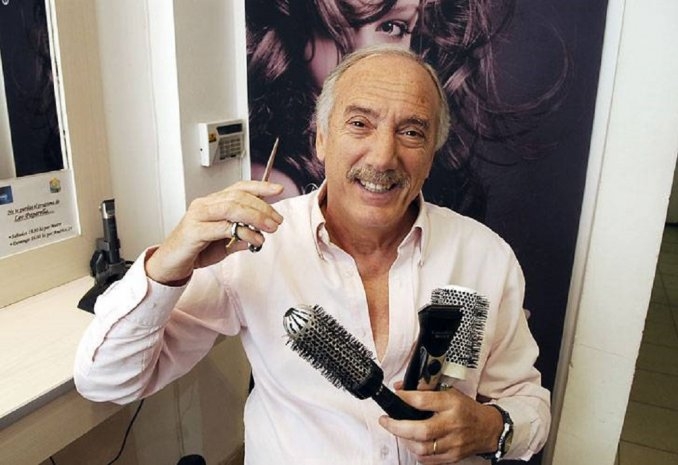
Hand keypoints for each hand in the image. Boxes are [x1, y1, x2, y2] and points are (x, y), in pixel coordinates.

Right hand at [145, 180, 283, 283]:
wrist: (170, 264)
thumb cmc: (195, 250)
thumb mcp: (225, 243)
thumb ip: (241, 236)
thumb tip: (259, 234)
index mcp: (213, 203)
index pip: (239, 188)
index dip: (260, 187)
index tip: (278, 190)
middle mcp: (205, 205)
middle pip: (239, 197)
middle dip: (263, 207)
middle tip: (277, 220)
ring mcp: (198, 216)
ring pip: (232, 208)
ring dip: (256, 217)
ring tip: (270, 228)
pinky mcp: (194, 231)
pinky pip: (223, 228)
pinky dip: (243, 233)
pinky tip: (255, 240)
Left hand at [378, 387, 501, 462]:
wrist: (488, 429)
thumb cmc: (466, 409)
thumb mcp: (449, 393)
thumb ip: (425, 391)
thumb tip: (400, 388)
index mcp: (451, 404)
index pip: (423, 401)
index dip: (404, 398)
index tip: (395, 396)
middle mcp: (452, 424)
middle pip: (420, 430)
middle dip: (397, 426)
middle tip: (385, 421)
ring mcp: (453, 443)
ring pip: (421, 448)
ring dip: (404, 440)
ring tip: (398, 431)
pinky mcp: (452, 457)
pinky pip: (427, 459)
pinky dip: (415, 451)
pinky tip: (411, 443)